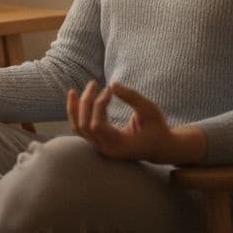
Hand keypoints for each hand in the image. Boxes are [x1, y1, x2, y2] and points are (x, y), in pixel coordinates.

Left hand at [67, 81, 204, 163]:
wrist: (160, 148)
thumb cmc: (157, 128)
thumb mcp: (150, 110)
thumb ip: (132, 97)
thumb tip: (112, 84)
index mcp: (120, 145)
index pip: (97, 125)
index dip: (98, 104)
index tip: (109, 90)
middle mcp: (107, 149)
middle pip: (85, 126)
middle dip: (86, 102)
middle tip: (93, 83)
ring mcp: (101, 148)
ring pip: (78, 129)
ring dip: (75, 109)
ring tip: (72, 91)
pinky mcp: (99, 143)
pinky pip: (81, 129)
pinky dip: (76, 114)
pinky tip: (76, 99)